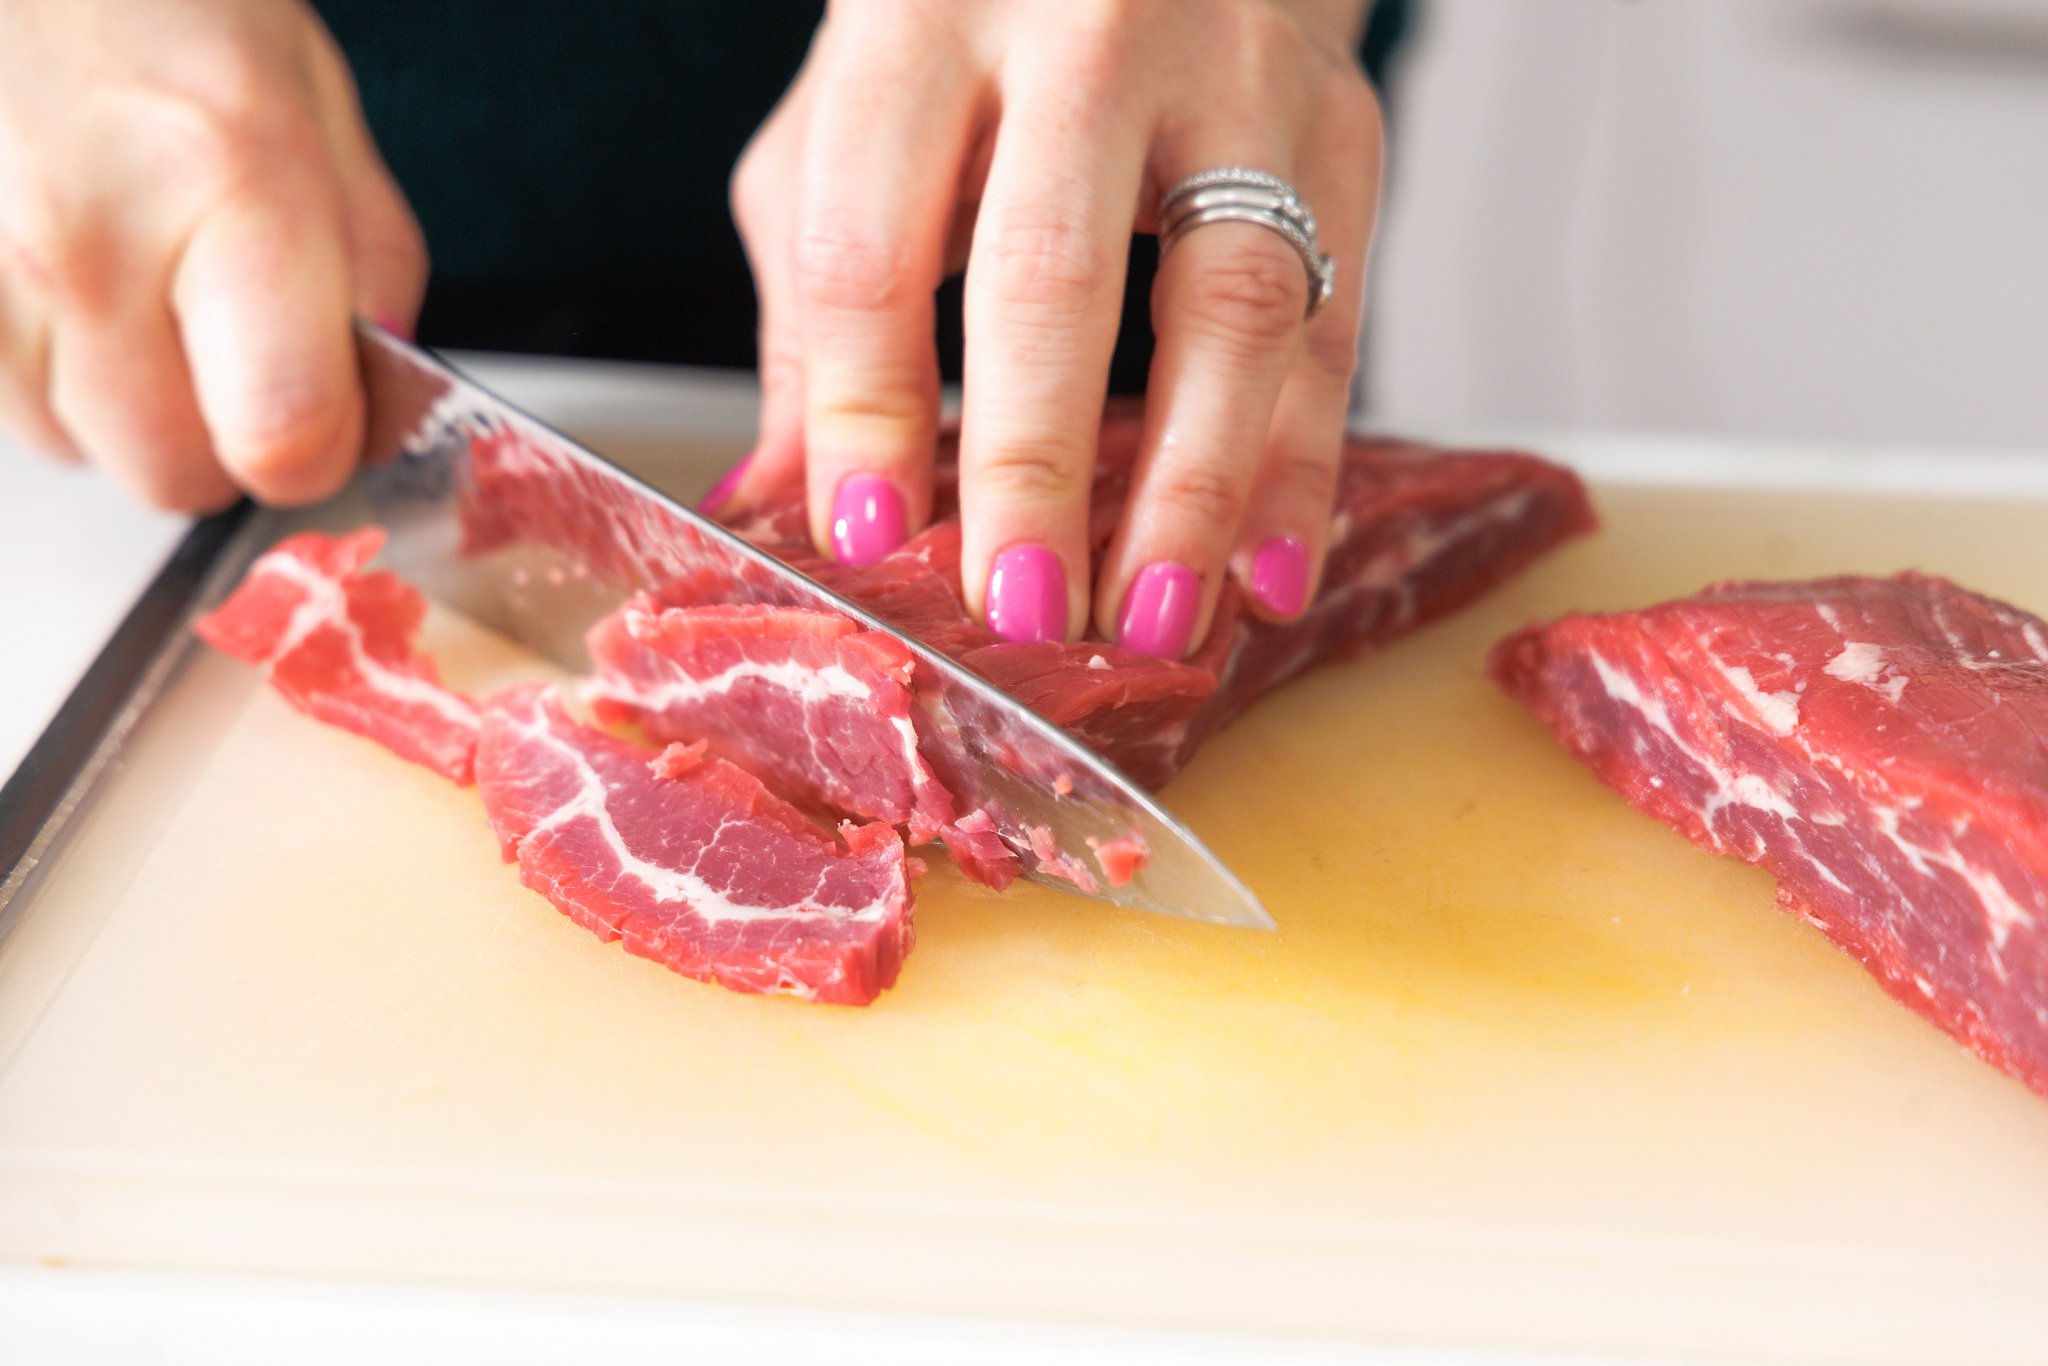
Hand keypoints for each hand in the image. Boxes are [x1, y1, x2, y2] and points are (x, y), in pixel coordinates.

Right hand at [0, 0, 424, 510]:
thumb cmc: (162, 10)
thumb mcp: (319, 113)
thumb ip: (371, 276)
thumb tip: (376, 409)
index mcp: (233, 188)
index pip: (285, 435)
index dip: (319, 449)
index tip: (324, 417)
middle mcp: (87, 241)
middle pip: (175, 476)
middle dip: (220, 439)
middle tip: (226, 344)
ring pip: (79, 450)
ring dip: (122, 402)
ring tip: (130, 280)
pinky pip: (5, 407)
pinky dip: (46, 368)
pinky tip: (66, 277)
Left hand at [728, 0, 1381, 655]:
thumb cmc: (972, 26)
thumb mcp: (851, 122)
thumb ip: (814, 300)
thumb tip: (777, 498)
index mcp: (919, 16)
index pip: (872, 241)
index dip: (866, 406)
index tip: (867, 540)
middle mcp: (1086, 28)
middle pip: (1053, 274)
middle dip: (1034, 466)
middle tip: (1020, 613)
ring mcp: (1234, 71)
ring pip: (1231, 301)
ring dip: (1195, 490)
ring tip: (1152, 623)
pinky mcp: (1340, 126)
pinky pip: (1333, 318)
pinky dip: (1305, 465)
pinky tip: (1269, 576)